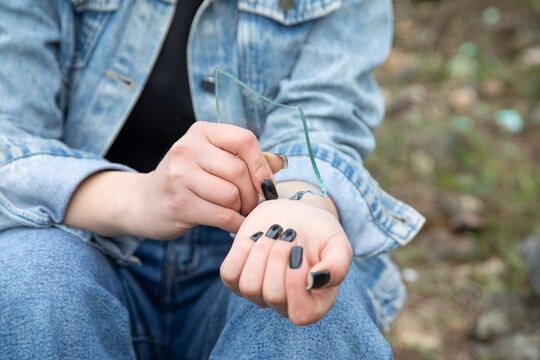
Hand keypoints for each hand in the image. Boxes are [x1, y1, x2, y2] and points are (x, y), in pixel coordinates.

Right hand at [64, 121, 283, 238]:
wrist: (144, 202)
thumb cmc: (187, 179)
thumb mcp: (213, 159)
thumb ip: (246, 159)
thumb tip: (281, 163)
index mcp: (202, 131)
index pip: (245, 140)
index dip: (263, 165)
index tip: (267, 184)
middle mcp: (188, 148)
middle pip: (240, 171)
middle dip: (254, 194)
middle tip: (253, 204)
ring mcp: (180, 175)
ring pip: (232, 195)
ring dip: (243, 209)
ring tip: (238, 211)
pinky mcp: (179, 203)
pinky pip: (222, 215)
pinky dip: (235, 223)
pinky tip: (233, 223)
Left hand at [220, 198, 352, 324]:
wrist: (294, 213)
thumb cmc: (319, 232)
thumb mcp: (338, 243)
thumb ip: (338, 265)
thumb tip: (315, 281)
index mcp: (314, 304)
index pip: (301, 314)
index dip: (295, 282)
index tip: (300, 251)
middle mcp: (285, 304)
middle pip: (272, 296)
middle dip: (279, 257)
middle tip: (288, 236)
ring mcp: (258, 293)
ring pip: (248, 287)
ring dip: (261, 252)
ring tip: (273, 235)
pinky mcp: (237, 276)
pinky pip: (229, 274)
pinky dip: (242, 251)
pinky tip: (256, 238)